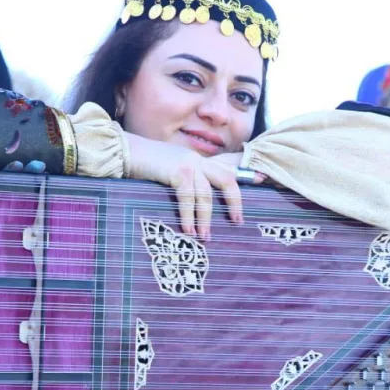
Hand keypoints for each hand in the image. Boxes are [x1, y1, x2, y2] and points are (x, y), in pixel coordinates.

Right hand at [125, 135, 254, 238]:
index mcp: (198, 161)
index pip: (228, 166)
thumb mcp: (170, 172)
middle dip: (235, 201)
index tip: (264, 178)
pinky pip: (188, 198)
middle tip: (237, 221)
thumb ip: (186, 183)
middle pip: (227, 179)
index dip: (247, 173)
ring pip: (206, 195)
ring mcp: (188, 164)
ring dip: (206, 218)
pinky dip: (189, 216)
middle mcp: (197, 160)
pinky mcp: (177, 172)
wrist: (125, 153)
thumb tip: (196, 207)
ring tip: (205, 237)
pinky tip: (188, 230)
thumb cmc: (146, 166)